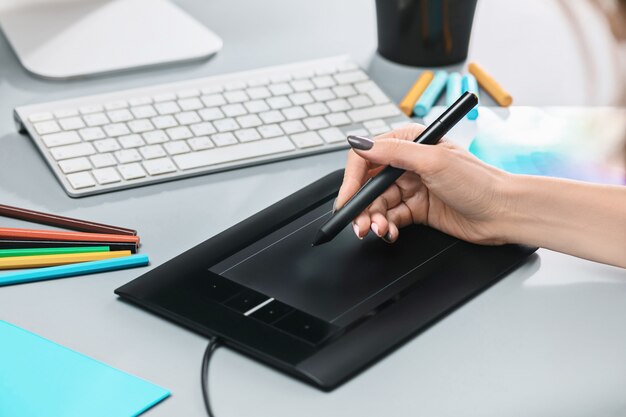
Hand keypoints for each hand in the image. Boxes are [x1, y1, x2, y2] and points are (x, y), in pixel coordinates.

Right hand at [336, 123, 512, 244]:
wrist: (503, 212)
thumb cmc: (479, 181)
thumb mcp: (433, 160)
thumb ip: (394, 152)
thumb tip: (360, 142)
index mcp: (409, 144)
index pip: (367, 157)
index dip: (352, 179)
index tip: (347, 199)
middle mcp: (407, 164)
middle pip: (369, 185)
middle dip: (360, 206)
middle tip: (359, 224)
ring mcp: (412, 188)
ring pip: (378, 205)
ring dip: (374, 219)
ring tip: (379, 230)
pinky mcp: (417, 209)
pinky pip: (391, 218)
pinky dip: (387, 227)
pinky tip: (390, 232)